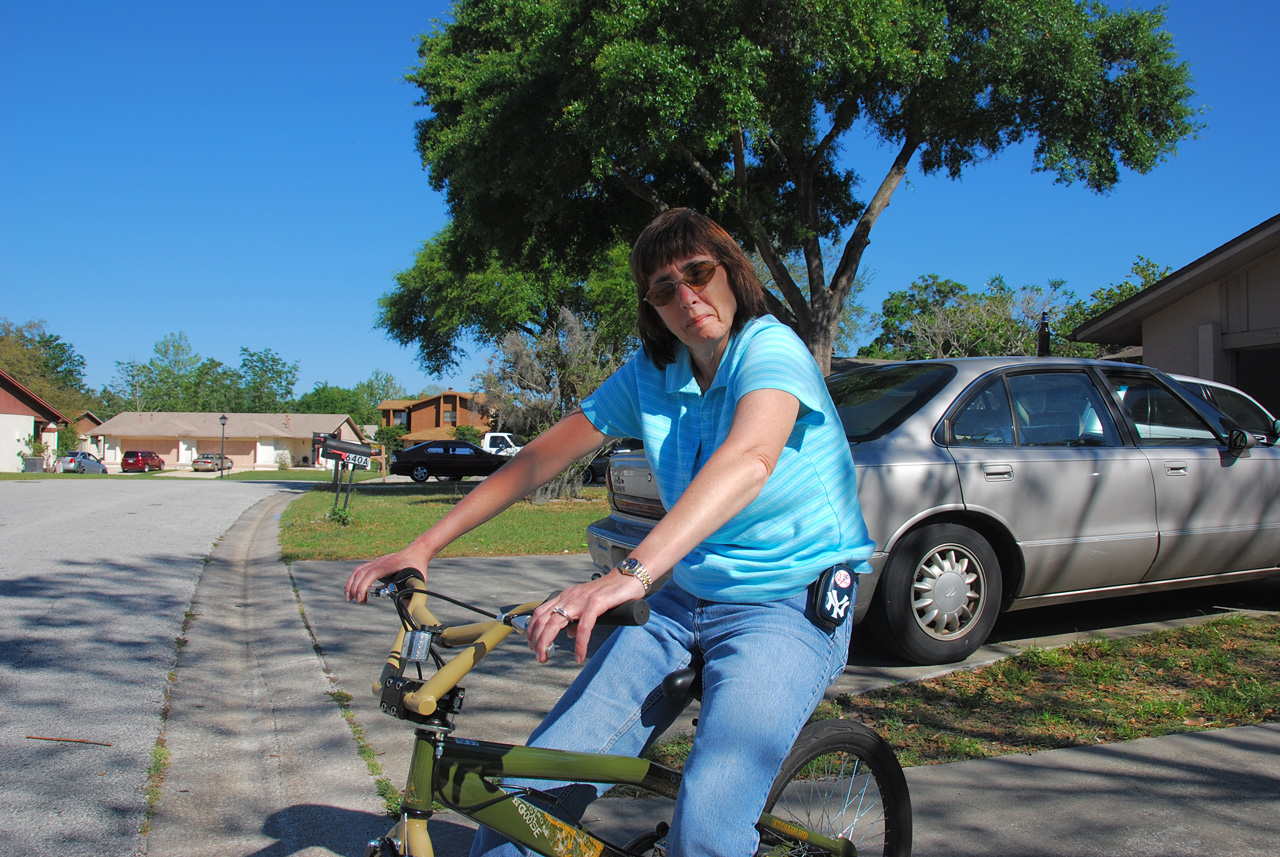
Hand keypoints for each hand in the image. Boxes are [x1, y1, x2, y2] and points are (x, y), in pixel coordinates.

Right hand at [345, 547, 428, 603]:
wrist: (417, 551)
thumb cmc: (417, 563)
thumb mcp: (419, 578)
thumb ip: (413, 591)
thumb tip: (409, 605)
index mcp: (388, 565)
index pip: (370, 574)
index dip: (362, 586)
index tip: (361, 598)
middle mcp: (380, 562)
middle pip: (360, 573)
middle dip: (354, 588)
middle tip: (357, 601)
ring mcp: (377, 562)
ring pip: (358, 571)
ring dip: (351, 584)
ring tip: (350, 597)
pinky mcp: (376, 563)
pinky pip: (361, 570)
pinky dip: (355, 579)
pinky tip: (355, 588)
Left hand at [527, 572, 646, 663]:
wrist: (629, 577)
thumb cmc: (611, 592)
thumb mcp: (588, 605)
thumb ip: (576, 619)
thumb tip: (567, 635)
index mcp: (566, 596)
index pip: (540, 612)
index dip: (532, 630)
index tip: (533, 646)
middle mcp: (569, 596)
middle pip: (543, 619)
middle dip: (536, 640)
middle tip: (539, 657)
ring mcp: (581, 599)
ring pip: (555, 622)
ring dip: (547, 642)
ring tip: (547, 657)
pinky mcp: (596, 603)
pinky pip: (583, 627)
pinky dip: (579, 645)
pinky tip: (579, 655)